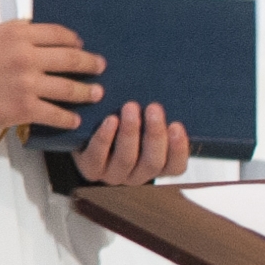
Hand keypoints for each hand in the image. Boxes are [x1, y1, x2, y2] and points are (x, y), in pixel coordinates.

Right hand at [0, 19, 106, 136]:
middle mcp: (27, 57)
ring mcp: (28, 83)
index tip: (81, 45)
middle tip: (100, 67)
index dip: (75, 40)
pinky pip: (55, 114)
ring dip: (87, 92)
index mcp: (18, 35)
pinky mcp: (25, 108)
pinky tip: (75, 120)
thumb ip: (13, 30)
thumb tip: (35, 27)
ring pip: (69, 88)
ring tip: (96, 94)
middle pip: (71, 59)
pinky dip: (68, 118)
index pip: (58, 34)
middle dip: (91, 63)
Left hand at [73, 101, 190, 187]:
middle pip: (152, 162)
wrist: (86, 135)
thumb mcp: (145, 121)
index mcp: (157, 167)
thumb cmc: (124, 123)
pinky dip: (105, 138)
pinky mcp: (91, 169)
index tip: (176, 125)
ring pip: (126, 159)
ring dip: (130, 132)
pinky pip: (97, 156)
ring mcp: (114, 175)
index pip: (176, 166)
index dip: (178, 148)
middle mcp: (138, 175)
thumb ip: (157, 115)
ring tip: (130, 107)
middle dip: (154, 134)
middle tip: (154, 108)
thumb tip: (172, 88)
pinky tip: (110, 120)